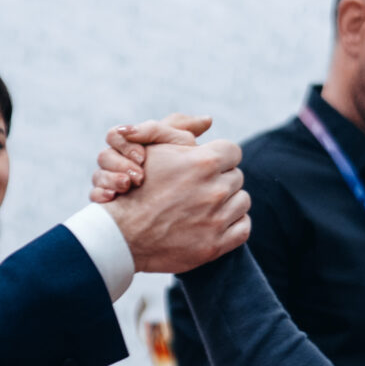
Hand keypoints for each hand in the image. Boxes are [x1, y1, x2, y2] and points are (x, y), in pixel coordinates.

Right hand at [91, 115, 210, 201]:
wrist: (164, 218)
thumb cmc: (176, 177)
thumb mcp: (180, 150)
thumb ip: (185, 132)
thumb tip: (208, 120)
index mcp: (130, 147)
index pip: (117, 135)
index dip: (125, 143)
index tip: (142, 157)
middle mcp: (116, 164)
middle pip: (104, 155)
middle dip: (120, 163)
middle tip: (138, 175)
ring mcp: (109, 184)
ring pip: (97, 175)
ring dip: (111, 179)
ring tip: (127, 186)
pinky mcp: (106, 205)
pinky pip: (94, 197)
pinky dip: (101, 196)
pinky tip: (113, 199)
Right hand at [104, 130, 249, 272]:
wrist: (121, 234)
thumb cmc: (136, 188)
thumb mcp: (154, 149)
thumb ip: (179, 129)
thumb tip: (208, 120)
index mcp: (203, 162)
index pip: (232, 151)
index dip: (218, 157)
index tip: (206, 166)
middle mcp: (215, 190)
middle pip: (236, 176)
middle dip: (220, 179)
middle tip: (200, 188)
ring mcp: (217, 219)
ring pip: (242, 201)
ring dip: (228, 202)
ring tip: (206, 205)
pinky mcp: (215, 245)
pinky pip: (243, 228)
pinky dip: (233, 224)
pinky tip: (216, 223)